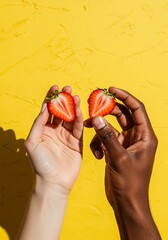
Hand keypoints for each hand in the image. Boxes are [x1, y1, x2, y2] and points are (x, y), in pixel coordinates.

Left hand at [25, 85, 82, 195]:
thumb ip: (38, 123)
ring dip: (73, 107)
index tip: (55, 87)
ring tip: (75, 97)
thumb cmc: (40, 163)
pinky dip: (79, 119)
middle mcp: (56, 131)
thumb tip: (45, 107)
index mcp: (44, 129)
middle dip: (64, 99)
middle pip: (61, 111)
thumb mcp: (33, 141)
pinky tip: (79, 110)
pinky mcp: (77, 142)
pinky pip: (79, 128)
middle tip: (68, 89)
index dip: (51, 98)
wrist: (54, 181)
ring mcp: (67, 136)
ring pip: (71, 118)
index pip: (48, 110)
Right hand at [84, 87, 160, 238]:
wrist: (127, 201)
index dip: (125, 96)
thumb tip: (97, 118)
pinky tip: (96, 154)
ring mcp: (126, 143)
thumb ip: (107, 137)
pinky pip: (106, 138)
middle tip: (94, 106)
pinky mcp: (117, 150)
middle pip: (123, 115)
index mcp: (145, 136)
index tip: (111, 89)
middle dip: (108, 110)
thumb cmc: (129, 183)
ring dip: (100, 127)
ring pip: (112, 126)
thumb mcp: (118, 158)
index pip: (137, 109)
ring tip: (88, 127)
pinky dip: (98, 142)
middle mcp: (137, 137)